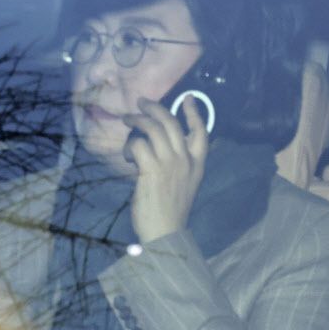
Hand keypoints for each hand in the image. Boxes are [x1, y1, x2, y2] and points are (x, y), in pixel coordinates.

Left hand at [123, 96, 207, 242]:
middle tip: (142, 102)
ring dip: (137, 120)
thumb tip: (156, 141)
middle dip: (155, 107)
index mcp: (197, 165)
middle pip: (171, 123)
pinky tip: (127, 156)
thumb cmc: (171, 210)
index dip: (194, 113)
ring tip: (127, 119)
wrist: (165, 232)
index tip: (188, 97)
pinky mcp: (151, 170)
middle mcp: (186, 160)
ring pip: (153, 128)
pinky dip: (130, 146)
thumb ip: (178, 163)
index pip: (201, 132)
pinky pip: (138, 144)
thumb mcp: (184, 183)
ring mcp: (170, 164)